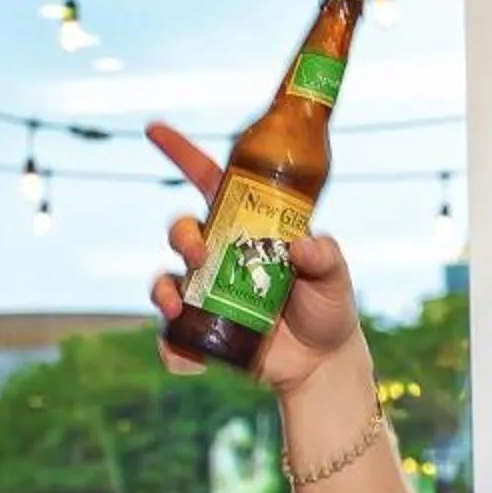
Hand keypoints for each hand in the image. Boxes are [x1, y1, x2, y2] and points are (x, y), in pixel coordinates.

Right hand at [144, 121, 362, 395]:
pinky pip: (171, 339)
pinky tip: (188, 361)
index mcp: (246, 228)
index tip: (155, 128)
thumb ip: (325, 256)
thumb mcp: (336, 276)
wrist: (323, 363)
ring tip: (176, 307)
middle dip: (181, 236)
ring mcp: (206, 294)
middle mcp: (219, 256)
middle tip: (199, 254)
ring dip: (162, 291)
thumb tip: (300, 246)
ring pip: (165, 281)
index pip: (208, 181)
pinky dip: (172, 349)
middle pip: (181, 230)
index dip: (181, 152)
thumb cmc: (328, 307)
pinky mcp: (201, 333)